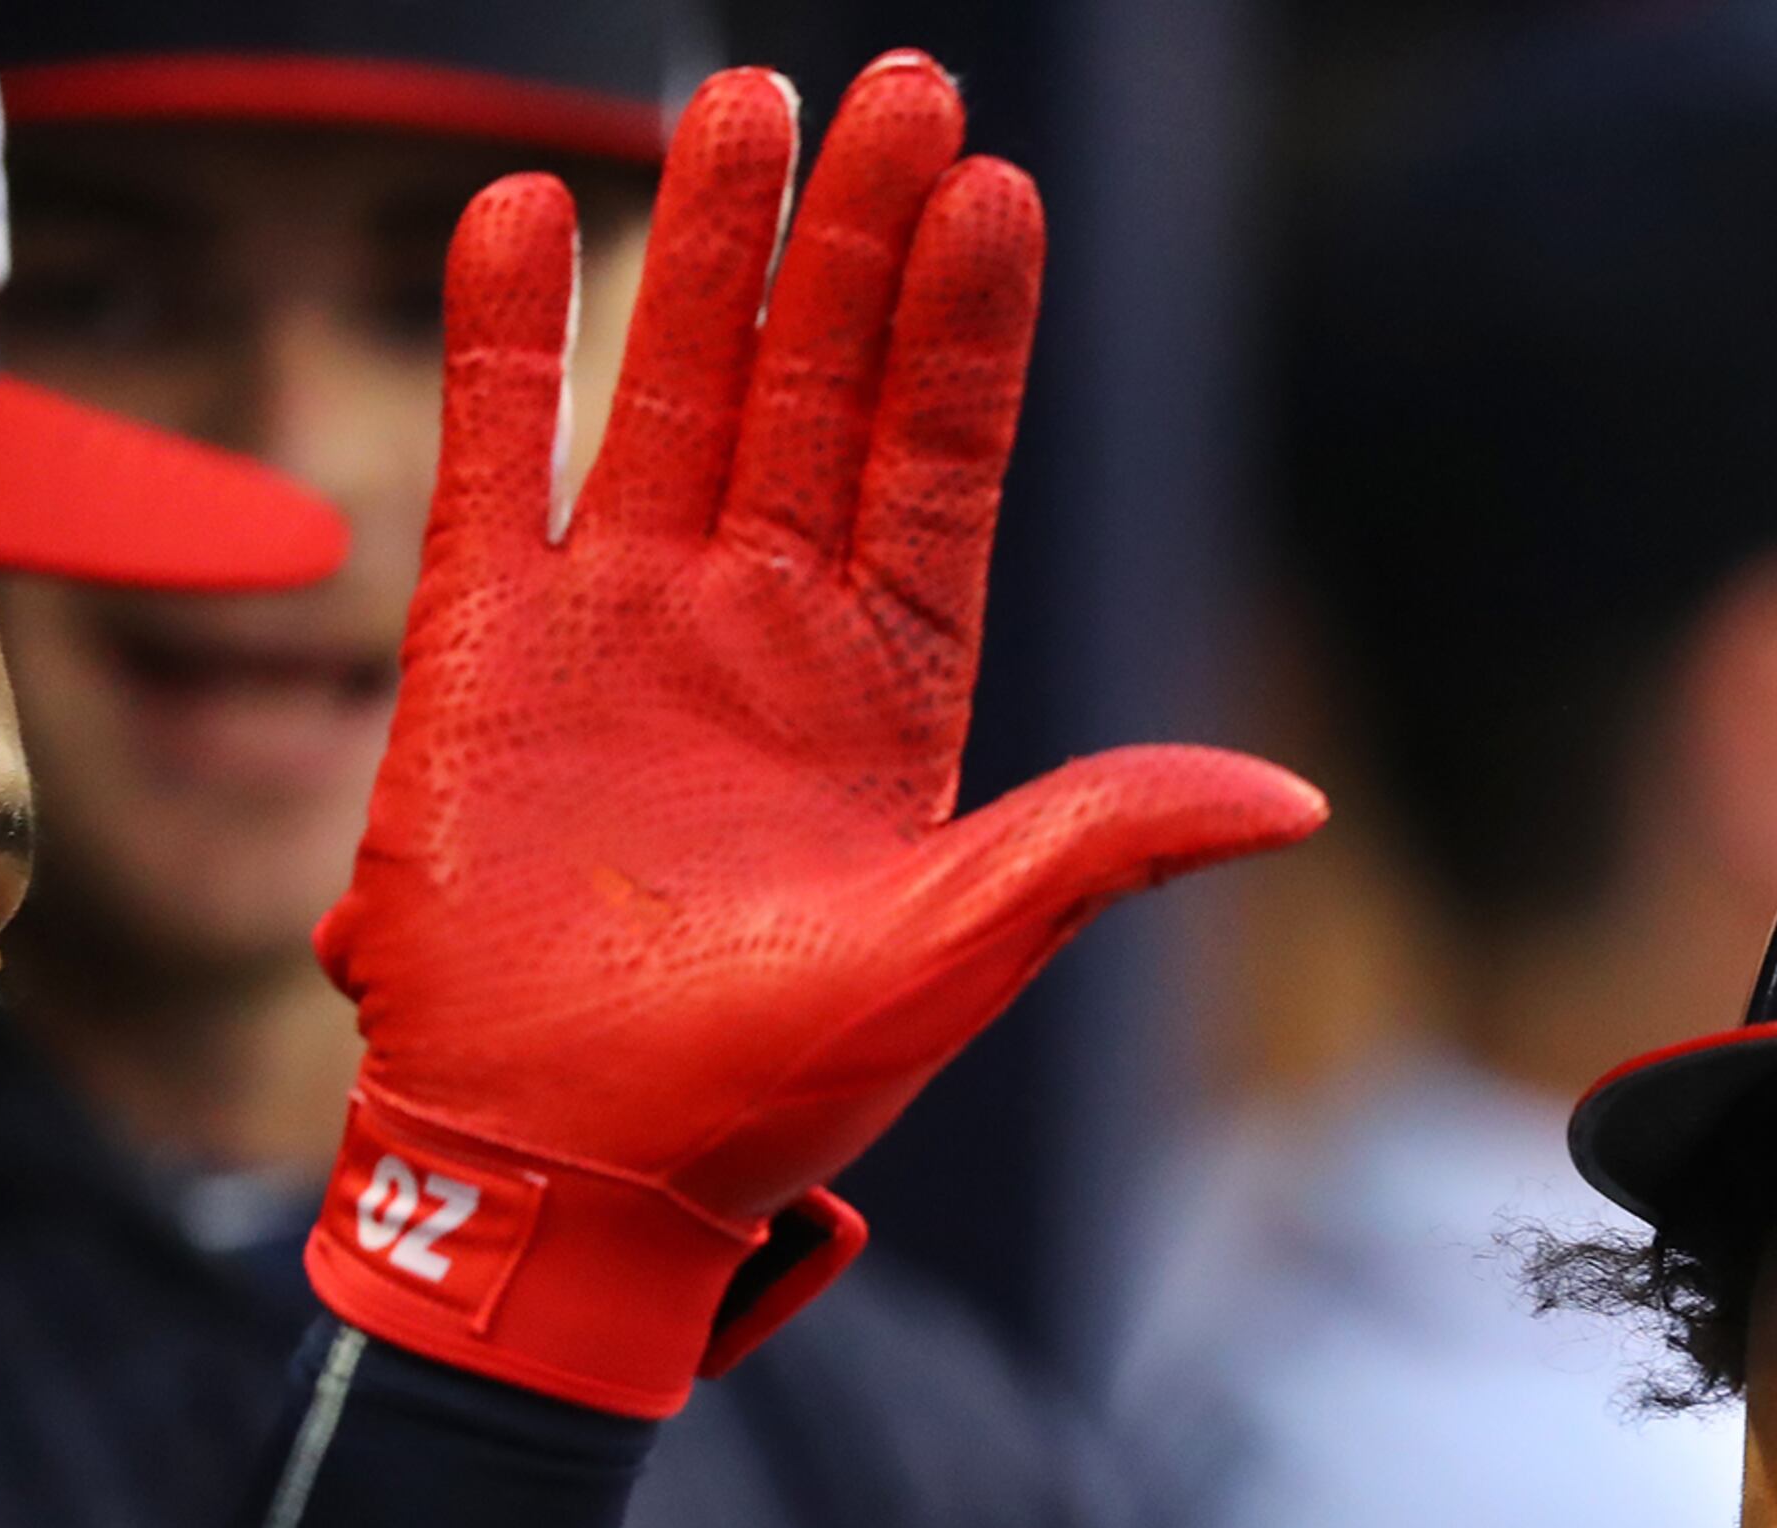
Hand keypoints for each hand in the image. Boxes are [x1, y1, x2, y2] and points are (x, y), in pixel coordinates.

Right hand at [303, 54, 1323, 1414]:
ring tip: (750, 103)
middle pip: (821, 391)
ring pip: (677, 391)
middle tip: (902, 87)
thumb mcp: (960, 956)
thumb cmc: (770, 1088)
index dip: (967, 333)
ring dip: (711, 253)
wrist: (572, 1170)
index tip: (999, 192)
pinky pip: (498, 462)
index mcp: (892, 689)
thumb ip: (1101, 845)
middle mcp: (765, 629)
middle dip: (861, 244)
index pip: (940, 465)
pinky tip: (532, 208)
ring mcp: (624, 624)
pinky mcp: (484, 650)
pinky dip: (509, 342)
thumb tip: (1293, 797)